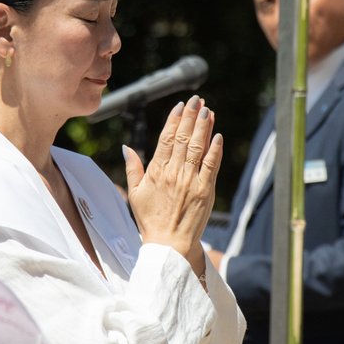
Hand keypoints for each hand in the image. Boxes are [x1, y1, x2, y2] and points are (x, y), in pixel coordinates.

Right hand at [123, 95, 222, 275]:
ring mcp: (191, 181)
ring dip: (204, 127)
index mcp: (156, 171)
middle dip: (191, 116)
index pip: (166, 138)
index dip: (174, 119)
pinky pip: (211, 165)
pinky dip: (215, 149)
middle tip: (197, 100)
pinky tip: (218, 136)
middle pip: (183, 137)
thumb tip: (126, 147)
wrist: (168, 244)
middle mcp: (174, 173)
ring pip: (198, 147)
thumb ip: (132, 168)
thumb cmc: (150, 220)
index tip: (180, 105)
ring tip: (208, 110)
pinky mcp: (206, 190)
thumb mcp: (134, 193)